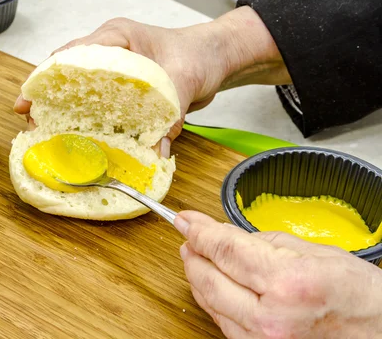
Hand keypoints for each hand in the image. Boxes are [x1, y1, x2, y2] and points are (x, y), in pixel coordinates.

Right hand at [14, 7, 290, 156]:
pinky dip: (88, 120)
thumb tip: (156, 149)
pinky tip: (78, 137)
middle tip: (30, 119)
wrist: (217, 60)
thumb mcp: (187, 77)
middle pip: (69, 72)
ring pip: (80, 89)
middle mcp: (111, 52)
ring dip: (64, 109)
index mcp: (118, 36)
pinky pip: (99, 105)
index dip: (49, 75)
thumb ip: (172, 110)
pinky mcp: (123, 91)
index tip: (32, 97)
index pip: (75, 53)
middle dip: (48, 94)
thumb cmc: (201, 54)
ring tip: (43, 130)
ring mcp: (115, 72)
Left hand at [174, 211, 381, 338]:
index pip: (225, 250)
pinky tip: (210, 284)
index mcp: (288, 282)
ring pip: (211, 303)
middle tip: (188, 236)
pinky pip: (224, 323)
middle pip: (209, 279)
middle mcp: (271, 317)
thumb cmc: (359, 295)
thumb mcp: (313, 252)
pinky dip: (212, 300)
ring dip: (198, 276)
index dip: (199, 231)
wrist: (379, 334)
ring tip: (195, 256)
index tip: (186, 219)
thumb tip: (224, 236)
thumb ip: (261, 243)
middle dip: (193, 253)